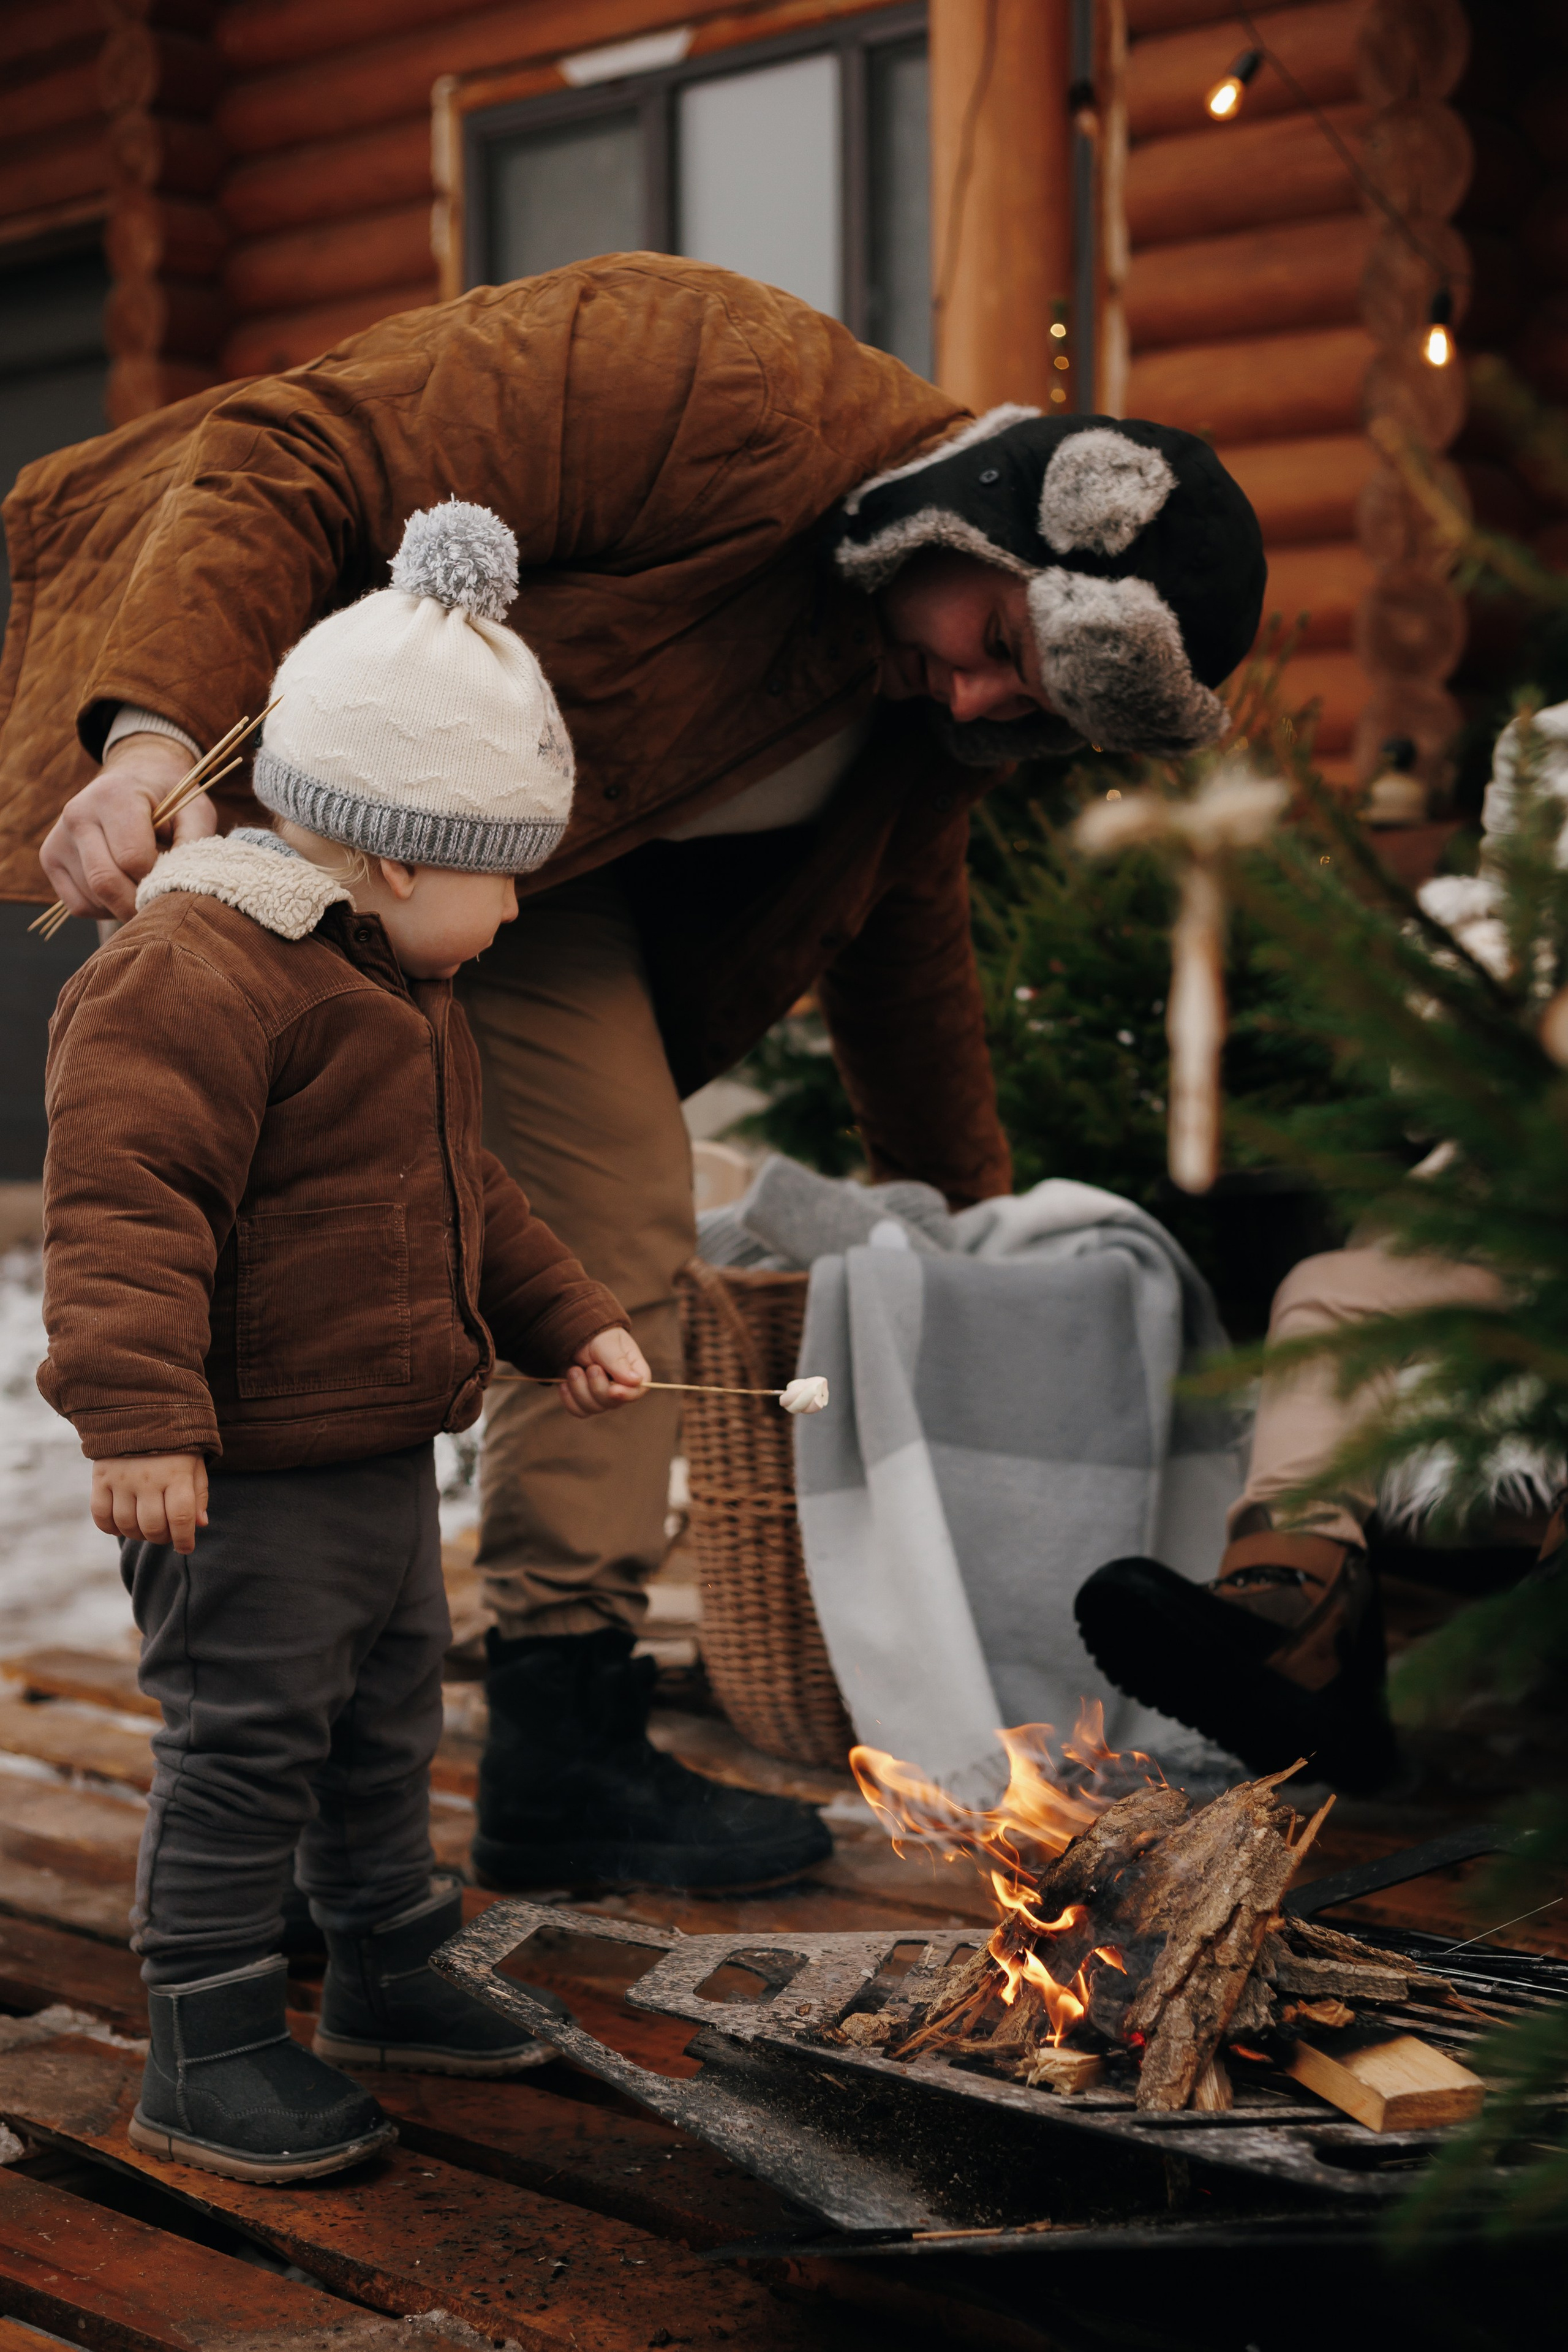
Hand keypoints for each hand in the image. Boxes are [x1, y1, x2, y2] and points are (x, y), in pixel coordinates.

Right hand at [40, 734, 213, 920]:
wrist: (134, 779)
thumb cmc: (170, 799)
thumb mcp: (194, 810)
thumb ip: (195, 842)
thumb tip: (183, 888)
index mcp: (113, 796)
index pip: (133, 859)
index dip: (159, 880)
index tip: (177, 880)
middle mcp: (77, 815)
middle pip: (106, 883)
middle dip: (139, 903)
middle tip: (164, 902)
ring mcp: (58, 838)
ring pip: (92, 898)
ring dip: (124, 905)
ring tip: (144, 882)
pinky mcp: (50, 859)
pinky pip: (79, 905)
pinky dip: (105, 908)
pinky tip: (123, 887)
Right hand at [91, 1452, 208, 1553]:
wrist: (139, 1411)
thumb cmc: (175, 1444)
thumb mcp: (194, 1464)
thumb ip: (199, 1494)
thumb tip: (200, 1525)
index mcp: (177, 1474)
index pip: (181, 1518)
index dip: (184, 1540)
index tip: (186, 1548)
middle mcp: (148, 1478)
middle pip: (153, 1526)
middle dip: (161, 1538)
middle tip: (165, 1533)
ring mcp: (122, 1478)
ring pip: (127, 1524)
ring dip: (137, 1534)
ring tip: (145, 1527)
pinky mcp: (101, 1477)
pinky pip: (100, 1515)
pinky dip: (110, 1527)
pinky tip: (121, 1524)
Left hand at [558, 1327, 650, 1419]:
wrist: (574, 1336)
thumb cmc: (596, 1336)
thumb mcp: (606, 1344)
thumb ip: (618, 1362)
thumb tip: (636, 1381)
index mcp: (633, 1369)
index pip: (639, 1389)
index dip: (627, 1395)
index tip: (612, 1390)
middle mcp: (620, 1386)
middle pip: (614, 1402)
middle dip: (597, 1387)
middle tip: (590, 1367)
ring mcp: (603, 1395)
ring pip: (595, 1408)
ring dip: (580, 1390)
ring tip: (573, 1370)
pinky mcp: (585, 1400)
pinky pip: (579, 1411)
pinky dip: (570, 1399)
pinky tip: (565, 1384)